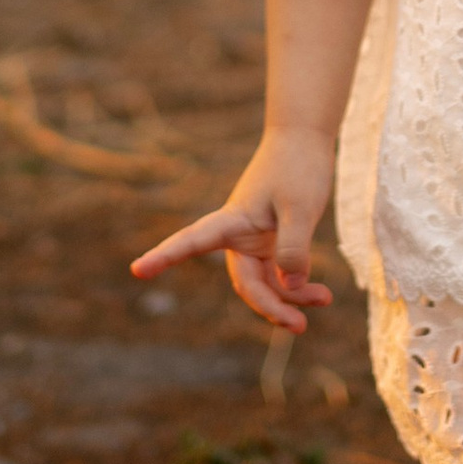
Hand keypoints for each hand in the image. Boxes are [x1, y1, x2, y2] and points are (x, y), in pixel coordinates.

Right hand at [131, 135, 335, 335]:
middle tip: (298, 326)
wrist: (306, 137)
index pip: (192, 242)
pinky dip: (297, 285)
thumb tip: (289, 286)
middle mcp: (239, 235)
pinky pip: (280, 274)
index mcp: (232, 220)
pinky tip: (320, 295)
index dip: (164, 257)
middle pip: (246, 283)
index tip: (137, 270)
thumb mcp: (301, 206)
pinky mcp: (274, 240)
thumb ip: (294, 247)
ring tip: (325, 299)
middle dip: (269, 306)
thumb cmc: (298, 165)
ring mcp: (256, 240)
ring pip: (266, 283)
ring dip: (290, 297)